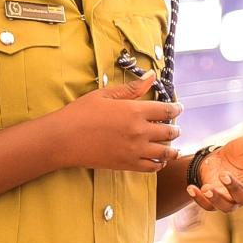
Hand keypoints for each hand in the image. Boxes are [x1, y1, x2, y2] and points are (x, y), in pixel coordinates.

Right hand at [54, 72, 181, 171]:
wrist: (63, 139)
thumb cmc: (81, 114)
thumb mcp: (105, 95)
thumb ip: (132, 88)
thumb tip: (151, 76)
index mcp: (135, 111)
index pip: (166, 110)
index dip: (176, 109)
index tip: (178, 108)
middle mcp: (140, 131)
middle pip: (169, 131)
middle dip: (175, 129)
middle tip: (176, 128)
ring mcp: (135, 150)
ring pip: (165, 151)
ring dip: (172, 148)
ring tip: (173, 146)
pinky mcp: (128, 165)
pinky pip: (152, 167)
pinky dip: (159, 163)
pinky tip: (159, 160)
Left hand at [187, 132, 242, 211]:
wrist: (217, 156)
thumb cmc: (239, 151)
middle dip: (234, 188)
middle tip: (225, 175)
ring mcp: (229, 199)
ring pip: (227, 207)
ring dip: (217, 199)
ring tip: (208, 188)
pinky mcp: (213, 201)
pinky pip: (207, 206)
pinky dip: (199, 200)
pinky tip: (192, 188)